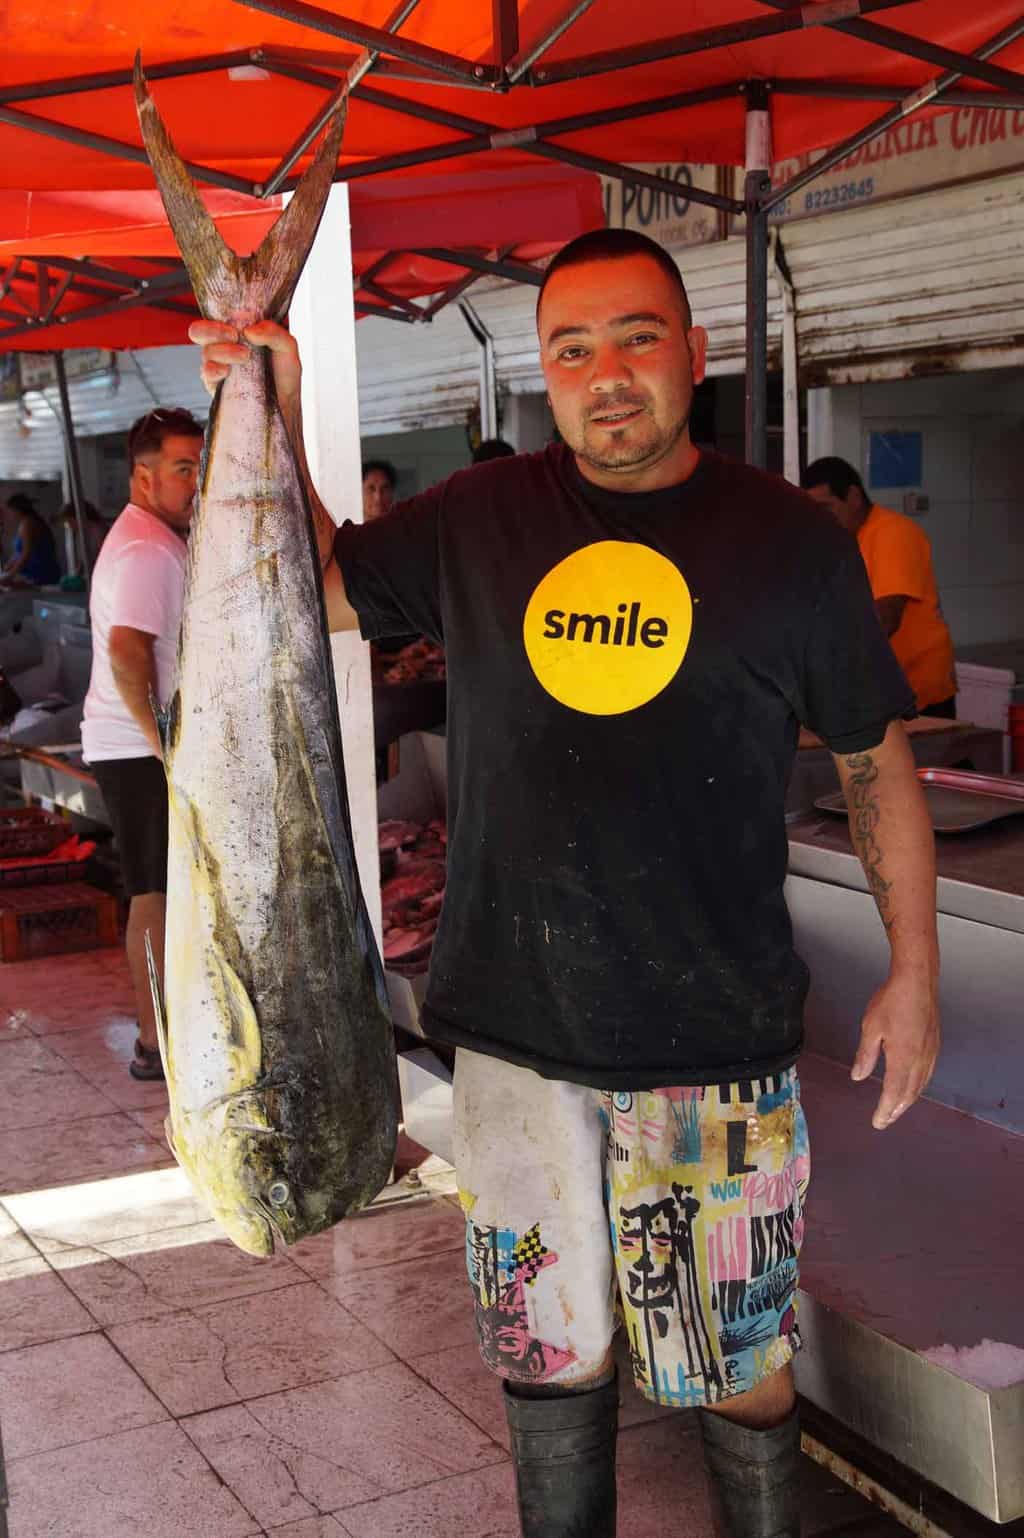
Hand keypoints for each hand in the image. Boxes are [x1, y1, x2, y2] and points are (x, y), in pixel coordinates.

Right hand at [188, 318, 301, 417]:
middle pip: (199, 331)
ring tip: (245, 357)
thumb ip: (274, 332)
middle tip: (234, 337)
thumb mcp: (288, 348)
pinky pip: (206, 373)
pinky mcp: (216, 386)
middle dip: (213, 330)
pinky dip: (214, 369)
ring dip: (224, 351)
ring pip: (206, 351)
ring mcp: (218, 366)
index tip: (238, 327)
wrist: (285, 405)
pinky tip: (227, 371)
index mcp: (236, 333)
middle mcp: (223, 348)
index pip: (214, 317)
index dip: (219, 318)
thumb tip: (249, 331)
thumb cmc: (284, 375)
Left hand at [851, 968, 939, 1129]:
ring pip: (920, 1085)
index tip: (878, 1122)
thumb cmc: (892, 1001)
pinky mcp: (934, 1044)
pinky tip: (913, 1085)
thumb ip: (866, 1055)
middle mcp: (920, 1060)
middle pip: (909, 1094)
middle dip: (897, 1110)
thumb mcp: (871, 1028)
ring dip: (908, 1100)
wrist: (917, 981)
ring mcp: (930, 1053)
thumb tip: (859, 1077)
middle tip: (886, 1120)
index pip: (893, 1093)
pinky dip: (918, 1086)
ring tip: (897, 1108)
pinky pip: (927, 1073)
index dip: (885, 1110)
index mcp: (903, 1058)